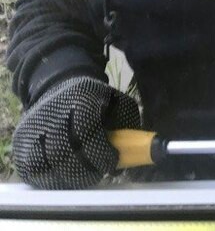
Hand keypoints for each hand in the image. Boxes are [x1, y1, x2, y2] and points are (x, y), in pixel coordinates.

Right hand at [12, 75, 140, 188]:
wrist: (57, 87)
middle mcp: (53, 112)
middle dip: (86, 169)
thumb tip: (141, 147)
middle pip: (65, 152)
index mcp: (80, 97)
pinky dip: (53, 179)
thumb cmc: (93, 99)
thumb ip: (128, 120)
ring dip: (70, 177)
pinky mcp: (23, 145)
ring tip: (85, 174)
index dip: (100, 151)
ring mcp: (34, 129)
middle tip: (99, 171)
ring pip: (49, 165)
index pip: (86, 129)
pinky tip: (68, 176)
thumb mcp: (116, 99)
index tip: (112, 161)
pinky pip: (35, 172)